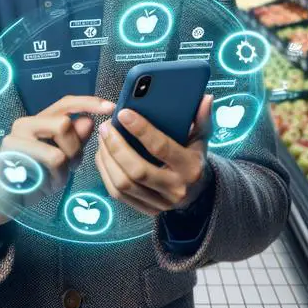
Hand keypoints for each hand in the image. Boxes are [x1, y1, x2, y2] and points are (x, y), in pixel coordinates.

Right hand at [0, 95, 113, 231]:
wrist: (4, 201)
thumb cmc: (34, 178)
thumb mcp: (61, 159)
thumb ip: (75, 140)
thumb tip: (89, 120)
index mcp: (38, 120)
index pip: (66, 103)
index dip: (89, 103)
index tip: (110, 108)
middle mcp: (25, 123)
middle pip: (65, 123)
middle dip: (76, 149)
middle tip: (71, 167)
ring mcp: (15, 138)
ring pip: (58, 147)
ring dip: (65, 168)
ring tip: (55, 178)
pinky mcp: (11, 155)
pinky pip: (49, 163)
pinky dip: (56, 177)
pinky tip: (46, 184)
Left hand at [94, 94, 213, 216]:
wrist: (197, 194)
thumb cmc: (194, 159)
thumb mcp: (202, 139)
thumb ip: (202, 118)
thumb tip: (205, 98)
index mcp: (190, 168)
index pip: (161, 148)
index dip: (141, 130)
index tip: (123, 113)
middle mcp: (175, 189)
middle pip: (137, 170)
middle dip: (116, 146)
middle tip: (106, 126)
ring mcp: (159, 203)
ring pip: (123, 184)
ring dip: (107, 159)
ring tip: (102, 138)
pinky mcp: (145, 209)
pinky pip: (117, 194)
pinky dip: (106, 173)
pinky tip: (102, 155)